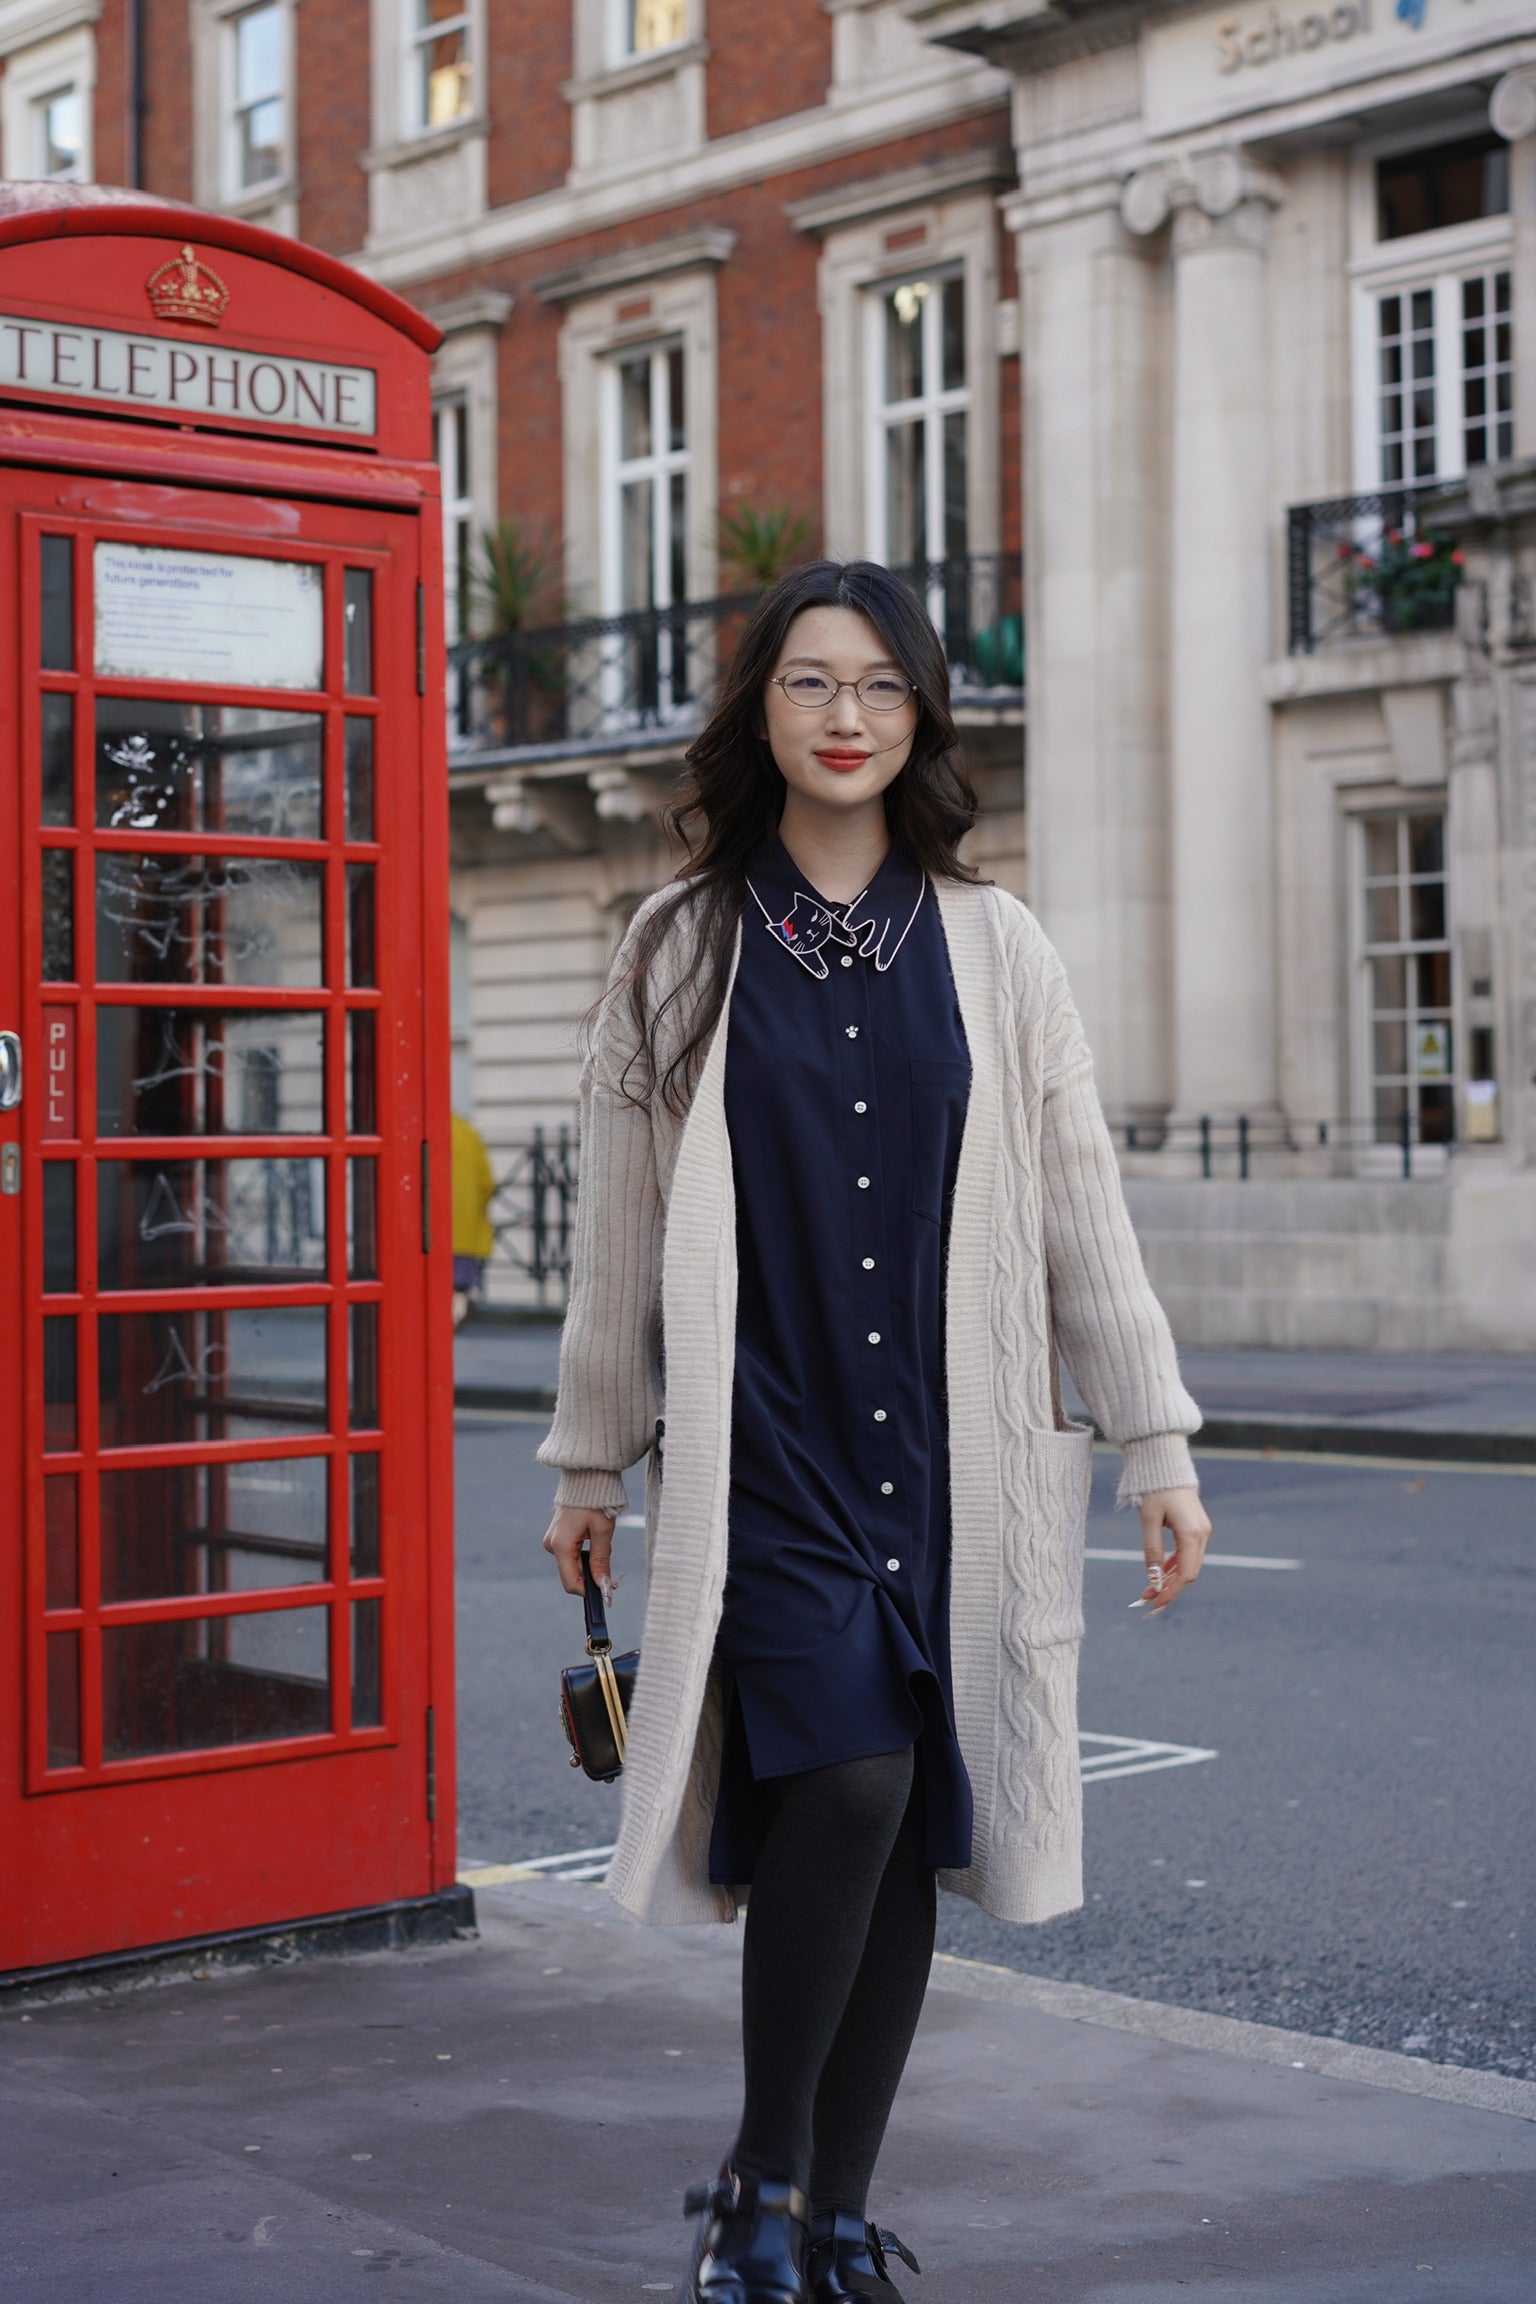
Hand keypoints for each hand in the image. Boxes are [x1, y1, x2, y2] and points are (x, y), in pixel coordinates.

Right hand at [542, 1506, 616, 1598]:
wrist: (586, 1477)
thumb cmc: (595, 1500)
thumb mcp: (603, 1531)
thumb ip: (601, 1560)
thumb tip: (603, 1585)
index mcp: (560, 1545)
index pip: (570, 1582)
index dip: (588, 1590)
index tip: (607, 1590)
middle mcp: (551, 1545)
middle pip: (572, 1573)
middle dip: (591, 1575)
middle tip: (612, 1567)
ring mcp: (552, 1540)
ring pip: (573, 1564)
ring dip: (590, 1562)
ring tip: (603, 1543)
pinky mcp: (557, 1536)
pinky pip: (571, 1553)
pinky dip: (585, 1553)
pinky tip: (594, 1538)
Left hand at [1137, 1486, 1211, 1611]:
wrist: (1165, 1463)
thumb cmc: (1155, 1489)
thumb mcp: (1148, 1519)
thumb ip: (1152, 1550)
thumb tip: (1153, 1578)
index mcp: (1192, 1534)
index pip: (1185, 1573)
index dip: (1171, 1591)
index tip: (1154, 1602)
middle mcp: (1202, 1534)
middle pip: (1188, 1572)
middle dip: (1169, 1587)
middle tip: (1146, 1597)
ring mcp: (1201, 1530)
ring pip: (1188, 1564)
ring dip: (1170, 1577)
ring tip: (1149, 1587)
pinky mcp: (1196, 1527)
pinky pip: (1187, 1553)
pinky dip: (1174, 1564)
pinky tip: (1159, 1572)